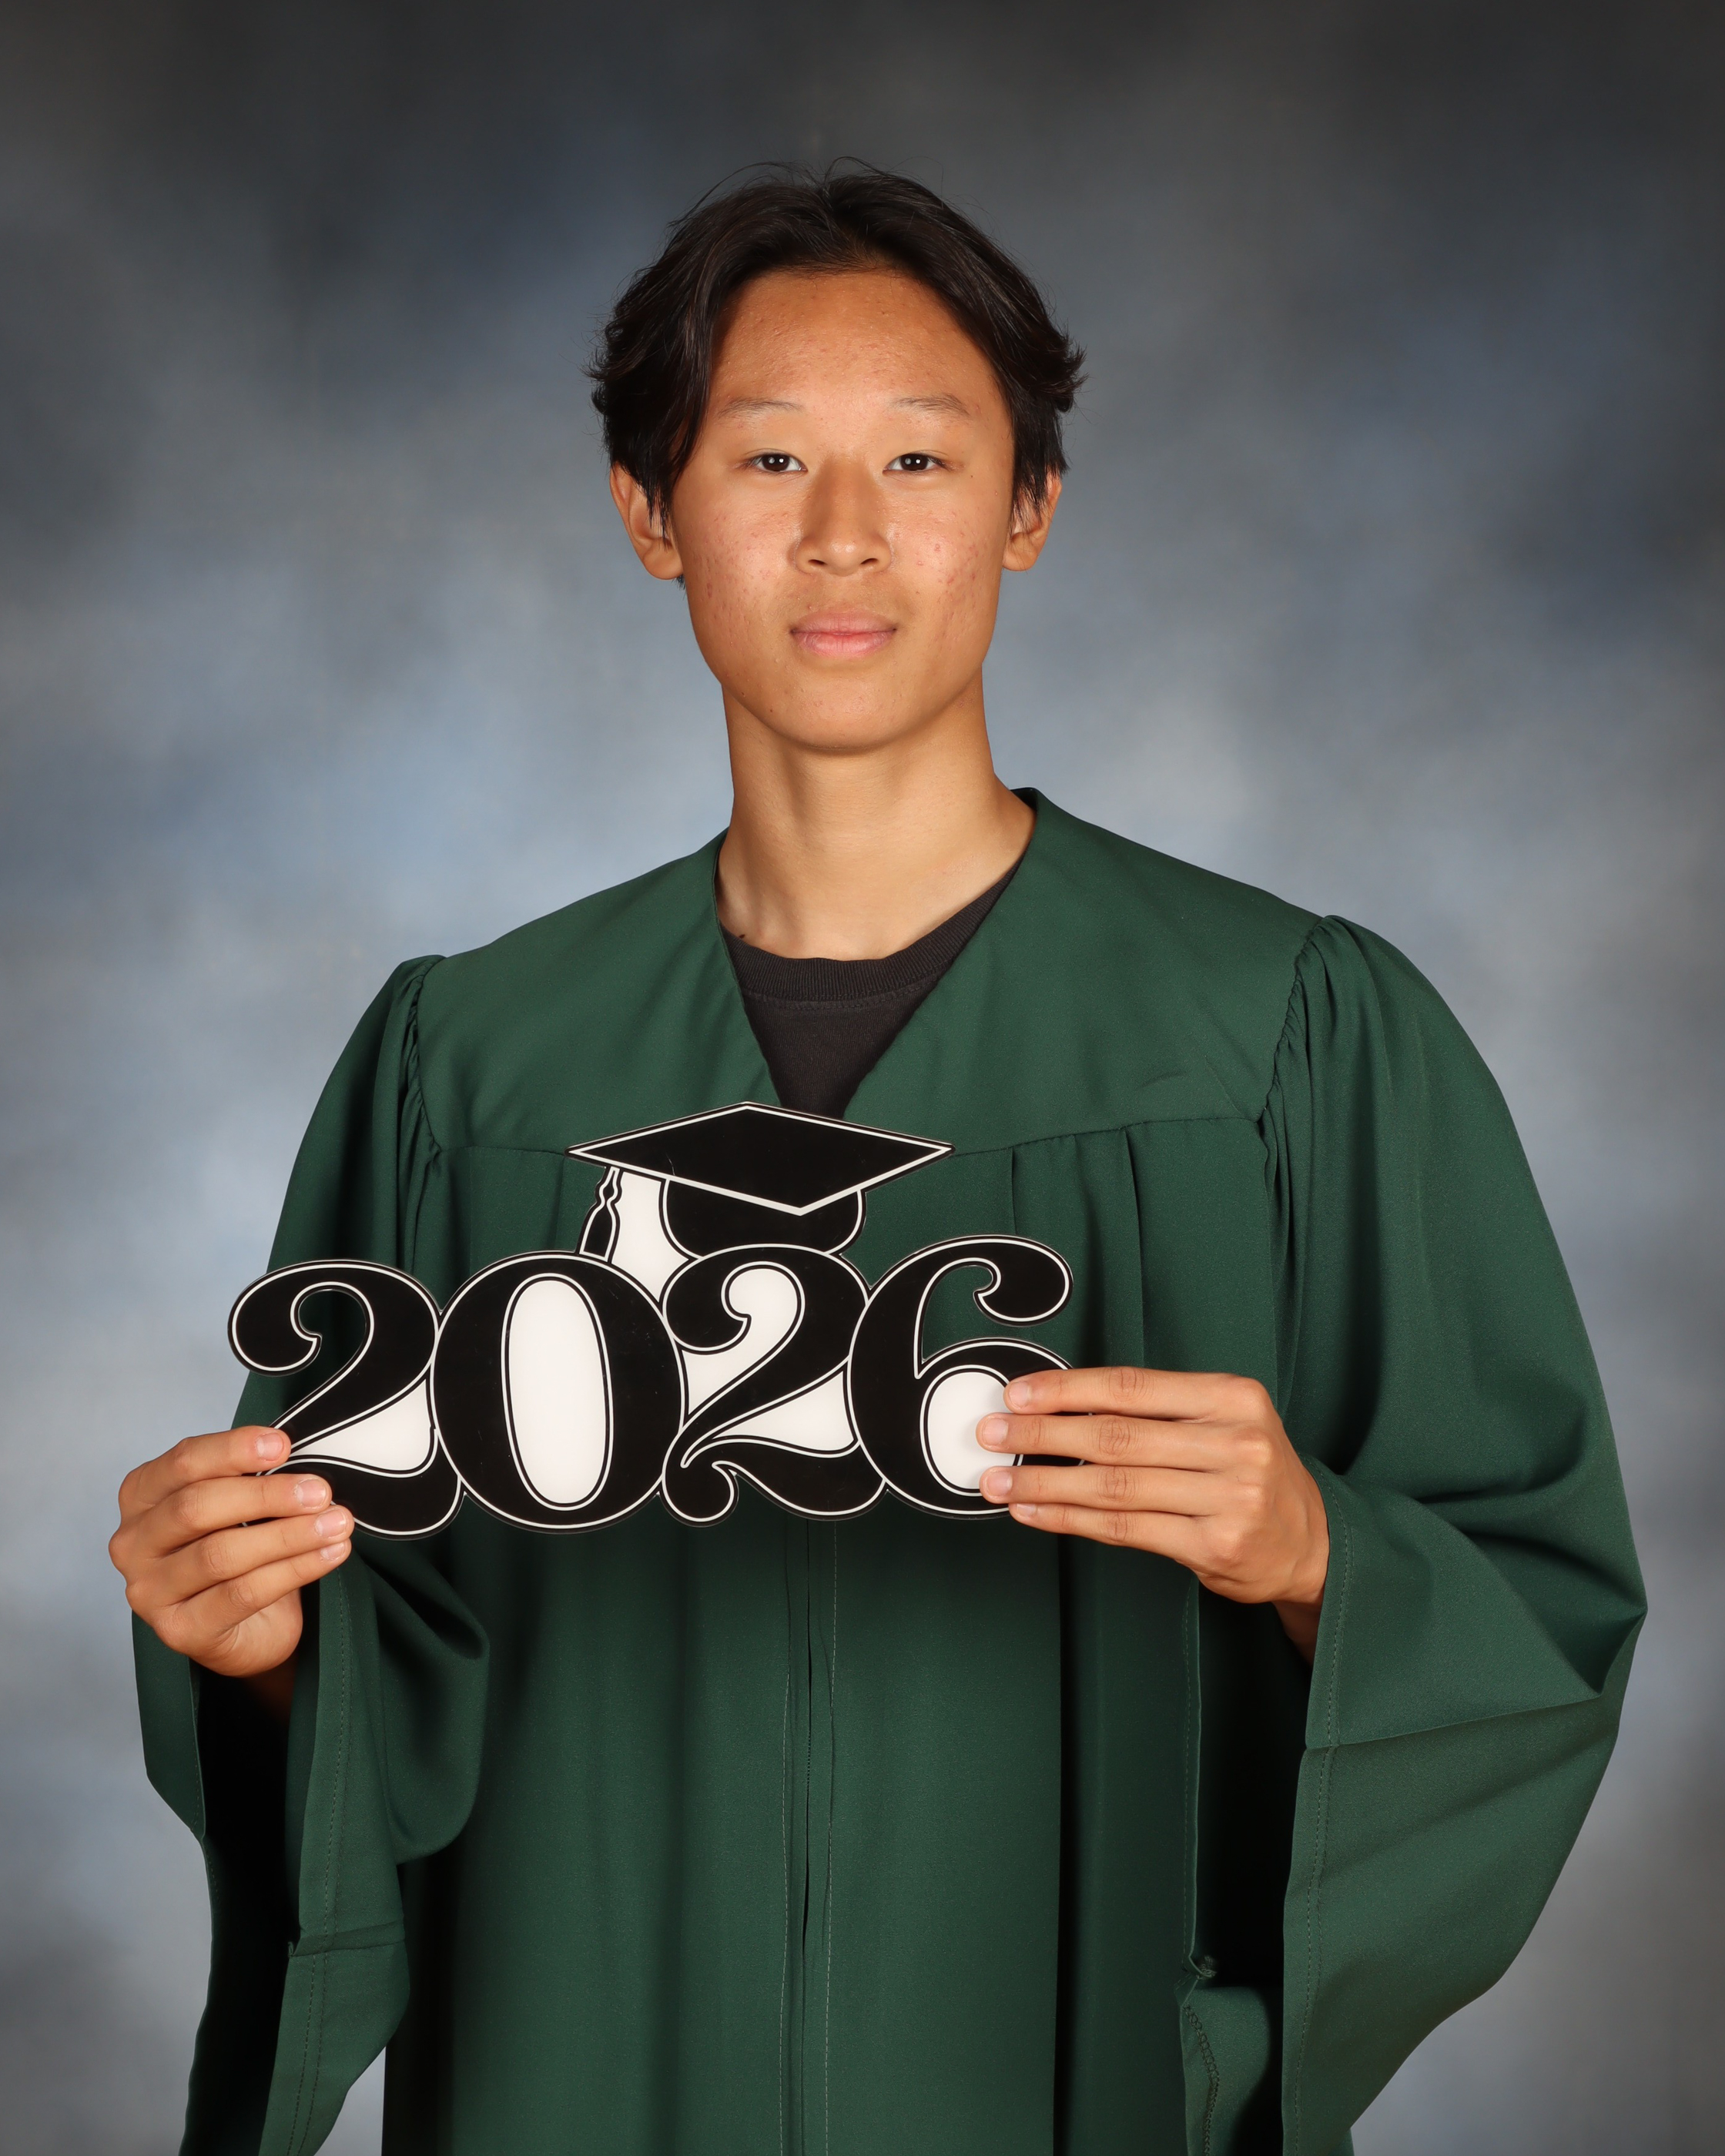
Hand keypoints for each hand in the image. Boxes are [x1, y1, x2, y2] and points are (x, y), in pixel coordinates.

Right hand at [110, 1427, 352, 1713]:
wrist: (245, 1626)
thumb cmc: (237, 1548)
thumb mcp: (237, 1503)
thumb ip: (248, 1477)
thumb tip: (290, 1452)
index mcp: (142, 1496)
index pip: (183, 1463)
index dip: (232, 1450)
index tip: (283, 1445)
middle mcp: (134, 1543)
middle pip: (197, 1507)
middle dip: (267, 1495)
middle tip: (320, 1491)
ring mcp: (150, 1591)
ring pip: (221, 1554)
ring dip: (289, 1535)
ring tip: (337, 1522)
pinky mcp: (179, 1630)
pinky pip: (243, 1594)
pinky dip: (295, 1570)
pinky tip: (331, 1553)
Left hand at [976, 1367, 1328, 1658]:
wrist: (1311, 1542)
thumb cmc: (1250, 1473)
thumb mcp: (1223, 1421)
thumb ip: (1157, 1411)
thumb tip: (1059, 1407)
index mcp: (1232, 1397)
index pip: (1133, 1387)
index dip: (1068, 1390)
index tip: (1019, 1394)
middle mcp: (1235, 1443)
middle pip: (1117, 1435)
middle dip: (1042, 1435)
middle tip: (991, 1433)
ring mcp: (1229, 1498)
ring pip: (1114, 1485)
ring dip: (1044, 1481)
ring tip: (999, 1480)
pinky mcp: (1215, 1546)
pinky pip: (1124, 1529)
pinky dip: (1069, 1518)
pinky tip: (1035, 1510)